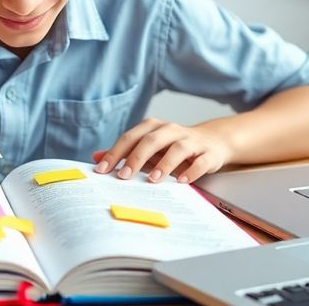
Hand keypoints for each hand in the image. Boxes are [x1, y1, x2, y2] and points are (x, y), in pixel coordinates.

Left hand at [92, 118, 232, 183]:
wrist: (212, 142)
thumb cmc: (173, 147)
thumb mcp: (149, 148)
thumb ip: (124, 153)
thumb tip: (96, 158)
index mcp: (153, 127)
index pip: (130, 138)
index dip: (115, 153)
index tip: (102, 170)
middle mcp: (171, 130)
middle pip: (151, 140)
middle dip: (136, 158)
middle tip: (124, 176)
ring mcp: (191, 141)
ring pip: (177, 149)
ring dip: (164, 164)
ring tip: (153, 179)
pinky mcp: (208, 153)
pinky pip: (200, 161)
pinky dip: (192, 171)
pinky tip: (182, 181)